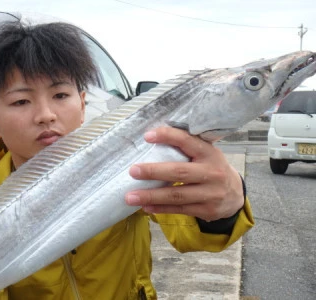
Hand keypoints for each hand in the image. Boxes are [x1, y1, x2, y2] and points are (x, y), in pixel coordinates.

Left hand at [125, 127, 243, 220]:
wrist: (235, 195)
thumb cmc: (212, 168)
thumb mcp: (207, 154)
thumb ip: (187, 147)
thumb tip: (153, 139)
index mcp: (210, 153)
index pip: (187, 141)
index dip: (168, 137)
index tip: (147, 136)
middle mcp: (211, 173)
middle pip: (179, 172)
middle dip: (154, 171)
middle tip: (133, 171)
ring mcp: (210, 194)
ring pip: (177, 195)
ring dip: (151, 196)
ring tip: (130, 197)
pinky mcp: (206, 210)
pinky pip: (179, 209)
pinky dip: (160, 208)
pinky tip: (145, 207)